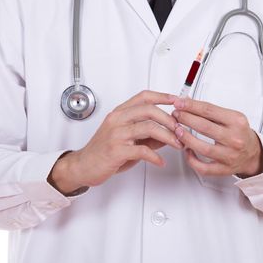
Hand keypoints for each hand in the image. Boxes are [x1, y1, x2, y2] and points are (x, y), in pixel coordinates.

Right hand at [49, 90, 182, 193]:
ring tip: (176, 144)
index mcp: (120, 113)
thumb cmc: (103, 151)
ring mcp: (116, 134)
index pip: (143, 97)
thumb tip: (169, 133)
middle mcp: (117, 120)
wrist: (82, 166)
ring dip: (168, 136)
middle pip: (149, 110)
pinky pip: (142, 150)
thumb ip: (147, 135)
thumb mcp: (127, 139)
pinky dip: (155, 156)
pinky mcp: (116, 150)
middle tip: (180, 129)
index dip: (162, 96)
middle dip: (169, 119)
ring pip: (149, 128)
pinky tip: (160, 161)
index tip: (177, 100)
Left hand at [171, 97, 262, 177]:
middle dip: (186, 119)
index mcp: (237, 122)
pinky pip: (204, 167)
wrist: (253, 153)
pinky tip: (186, 151)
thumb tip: (187, 102)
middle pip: (204, 127)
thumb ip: (210, 111)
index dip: (191, 106)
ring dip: (186, 138)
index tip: (179, 103)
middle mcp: (234, 138)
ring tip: (177, 130)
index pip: (209, 110)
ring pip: (203, 148)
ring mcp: (230, 155)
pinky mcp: (224, 169)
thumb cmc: (239, 133)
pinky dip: (192, 160)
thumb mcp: (231, 117)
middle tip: (176, 115)